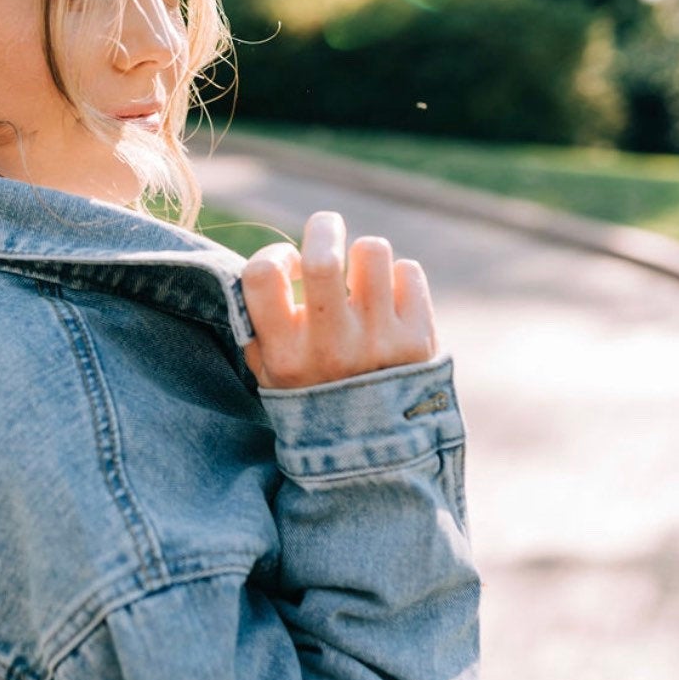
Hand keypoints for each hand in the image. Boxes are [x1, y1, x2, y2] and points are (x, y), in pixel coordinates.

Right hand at [240, 211, 439, 388]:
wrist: (376, 452)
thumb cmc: (315, 399)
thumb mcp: (271, 375)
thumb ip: (259, 325)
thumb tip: (263, 264)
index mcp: (286, 356)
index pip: (262, 275)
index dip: (274, 254)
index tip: (289, 266)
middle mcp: (331, 349)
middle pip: (323, 258)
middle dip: (323, 227)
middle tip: (326, 228)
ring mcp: (378, 343)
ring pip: (371, 251)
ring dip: (364, 255)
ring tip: (362, 277)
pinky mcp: (419, 339)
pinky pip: (408, 271)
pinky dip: (398, 277)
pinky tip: (390, 301)